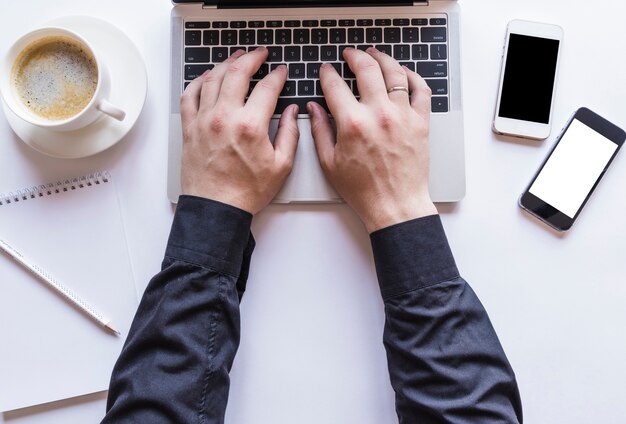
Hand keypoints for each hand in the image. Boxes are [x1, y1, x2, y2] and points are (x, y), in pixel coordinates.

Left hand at [180, 48, 298, 213]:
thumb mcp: (281, 165)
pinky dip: (198, 81)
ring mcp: (204, 120)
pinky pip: (190, 95)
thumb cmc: (246, 191)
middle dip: (252, 57)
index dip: (277, 75)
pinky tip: (207, 77)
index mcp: (250, 126)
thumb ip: (290, 134)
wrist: (216, 208)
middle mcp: (225, 117)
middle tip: (260, 53)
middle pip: (237, 72)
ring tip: (236, 58)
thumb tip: (293, 112)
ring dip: (226, 63)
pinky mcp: (190, 128)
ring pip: (212, 78)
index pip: (267, 87)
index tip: (281, 72)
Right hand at [308, 47, 436, 232]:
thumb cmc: (363, 190)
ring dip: (382, 58)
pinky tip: (404, 72)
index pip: (335, 86)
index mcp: (352, 124)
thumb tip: (313, 108)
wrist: (395, 205)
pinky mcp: (420, 122)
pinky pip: (420, 90)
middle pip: (367, 69)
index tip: (326, 71)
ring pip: (395, 73)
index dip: (328, 74)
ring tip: (375, 54)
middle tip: (350, 54)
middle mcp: (379, 114)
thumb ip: (319, 131)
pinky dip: (413, 76)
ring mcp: (402, 116)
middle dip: (355, 56)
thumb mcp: (330, 163)